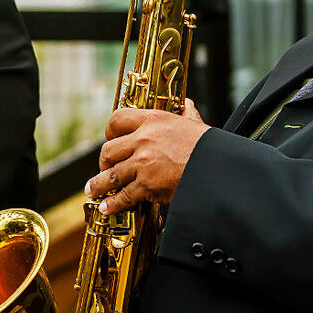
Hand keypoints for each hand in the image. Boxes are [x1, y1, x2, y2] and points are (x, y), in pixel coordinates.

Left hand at [86, 99, 208, 214]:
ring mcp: (143, 163)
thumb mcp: (197, 126)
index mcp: (154, 120)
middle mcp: (144, 139)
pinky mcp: (147, 185)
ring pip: (110, 174)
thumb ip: (187, 115)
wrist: (220, 168)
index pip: (118, 119)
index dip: (110, 131)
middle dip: (103, 162)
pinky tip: (107, 207)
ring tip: (92, 190)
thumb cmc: (210, 148)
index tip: (110, 139)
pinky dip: (112, 203)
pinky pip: (123, 195)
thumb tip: (187, 104)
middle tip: (104, 169)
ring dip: (98, 184)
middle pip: (109, 149)